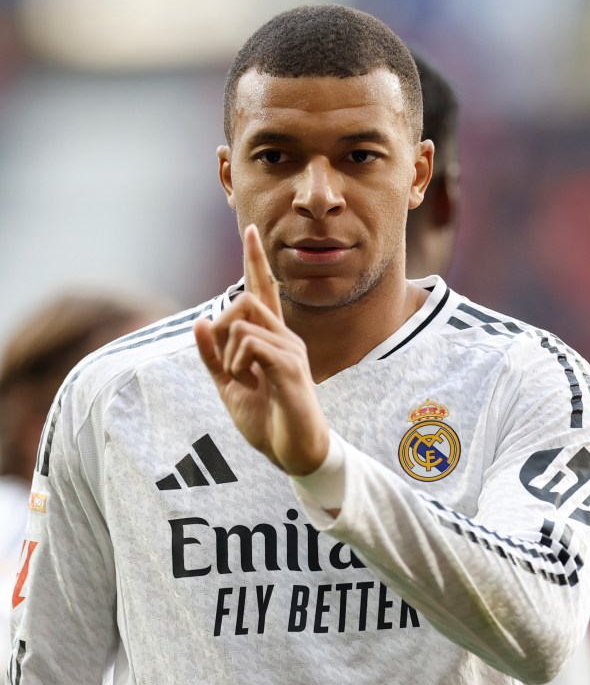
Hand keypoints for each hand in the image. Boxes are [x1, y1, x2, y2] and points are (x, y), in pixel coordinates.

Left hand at [194, 224, 329, 475]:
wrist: (295, 454)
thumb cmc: (268, 421)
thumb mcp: (229, 387)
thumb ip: (213, 357)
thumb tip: (200, 321)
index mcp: (272, 340)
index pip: (263, 292)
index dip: (255, 261)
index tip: (250, 230)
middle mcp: (285, 338)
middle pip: (246, 298)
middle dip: (222, 324)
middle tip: (226, 364)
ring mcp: (290, 350)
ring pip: (242, 321)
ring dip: (228, 351)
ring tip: (241, 379)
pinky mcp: (290, 367)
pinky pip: (249, 343)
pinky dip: (237, 362)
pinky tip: (248, 382)